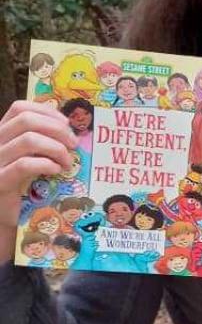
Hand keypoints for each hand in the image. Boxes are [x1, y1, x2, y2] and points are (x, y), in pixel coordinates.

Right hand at [0, 101, 76, 229]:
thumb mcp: (32, 158)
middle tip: (74, 144)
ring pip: (28, 140)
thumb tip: (69, 129)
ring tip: (67, 162)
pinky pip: (24, 165)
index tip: (67, 125)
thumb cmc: (23, 187)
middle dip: (57, 129)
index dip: (47, 112)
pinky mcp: (0, 181)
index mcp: (2, 134)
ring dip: (57, 149)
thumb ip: (42, 141)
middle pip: (26, 120)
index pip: (20, 108)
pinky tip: (56, 170)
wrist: (7, 215)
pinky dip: (46, 164)